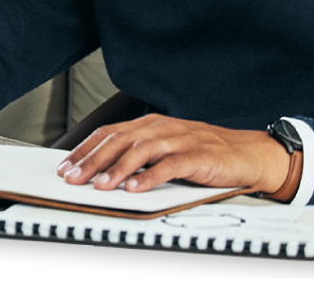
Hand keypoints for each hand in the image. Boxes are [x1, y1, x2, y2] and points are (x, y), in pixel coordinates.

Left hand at [54, 114, 292, 196]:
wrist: (248, 154)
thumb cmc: (204, 155)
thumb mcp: (166, 150)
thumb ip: (139, 156)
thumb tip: (102, 172)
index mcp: (151, 125)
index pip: (110, 133)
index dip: (85, 149)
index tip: (65, 167)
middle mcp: (162, 128)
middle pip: (120, 140)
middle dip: (93, 160)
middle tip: (73, 178)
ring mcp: (181, 140)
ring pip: (141, 150)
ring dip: (117, 168)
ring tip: (100, 185)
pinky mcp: (199, 156)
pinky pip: (170, 165)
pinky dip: (150, 177)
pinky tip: (135, 188)